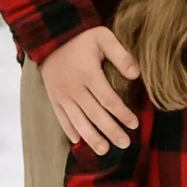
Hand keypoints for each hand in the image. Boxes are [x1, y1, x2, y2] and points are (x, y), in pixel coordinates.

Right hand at [41, 27, 139, 153]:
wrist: (51, 36)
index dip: (122, 114)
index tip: (134, 124)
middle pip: (95, 114)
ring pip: (78, 120)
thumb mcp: (103, 37)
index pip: (108, 100)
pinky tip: (78, 141)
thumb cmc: (81, 37)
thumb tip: (136, 75)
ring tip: (104, 150)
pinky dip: (69, 130)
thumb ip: (121, 55)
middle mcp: (74, 88)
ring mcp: (61, 94)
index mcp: (88, 74)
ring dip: (91, 137)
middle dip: (111, 131)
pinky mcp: (53, 97)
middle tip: (125, 144)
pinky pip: (61, 117)